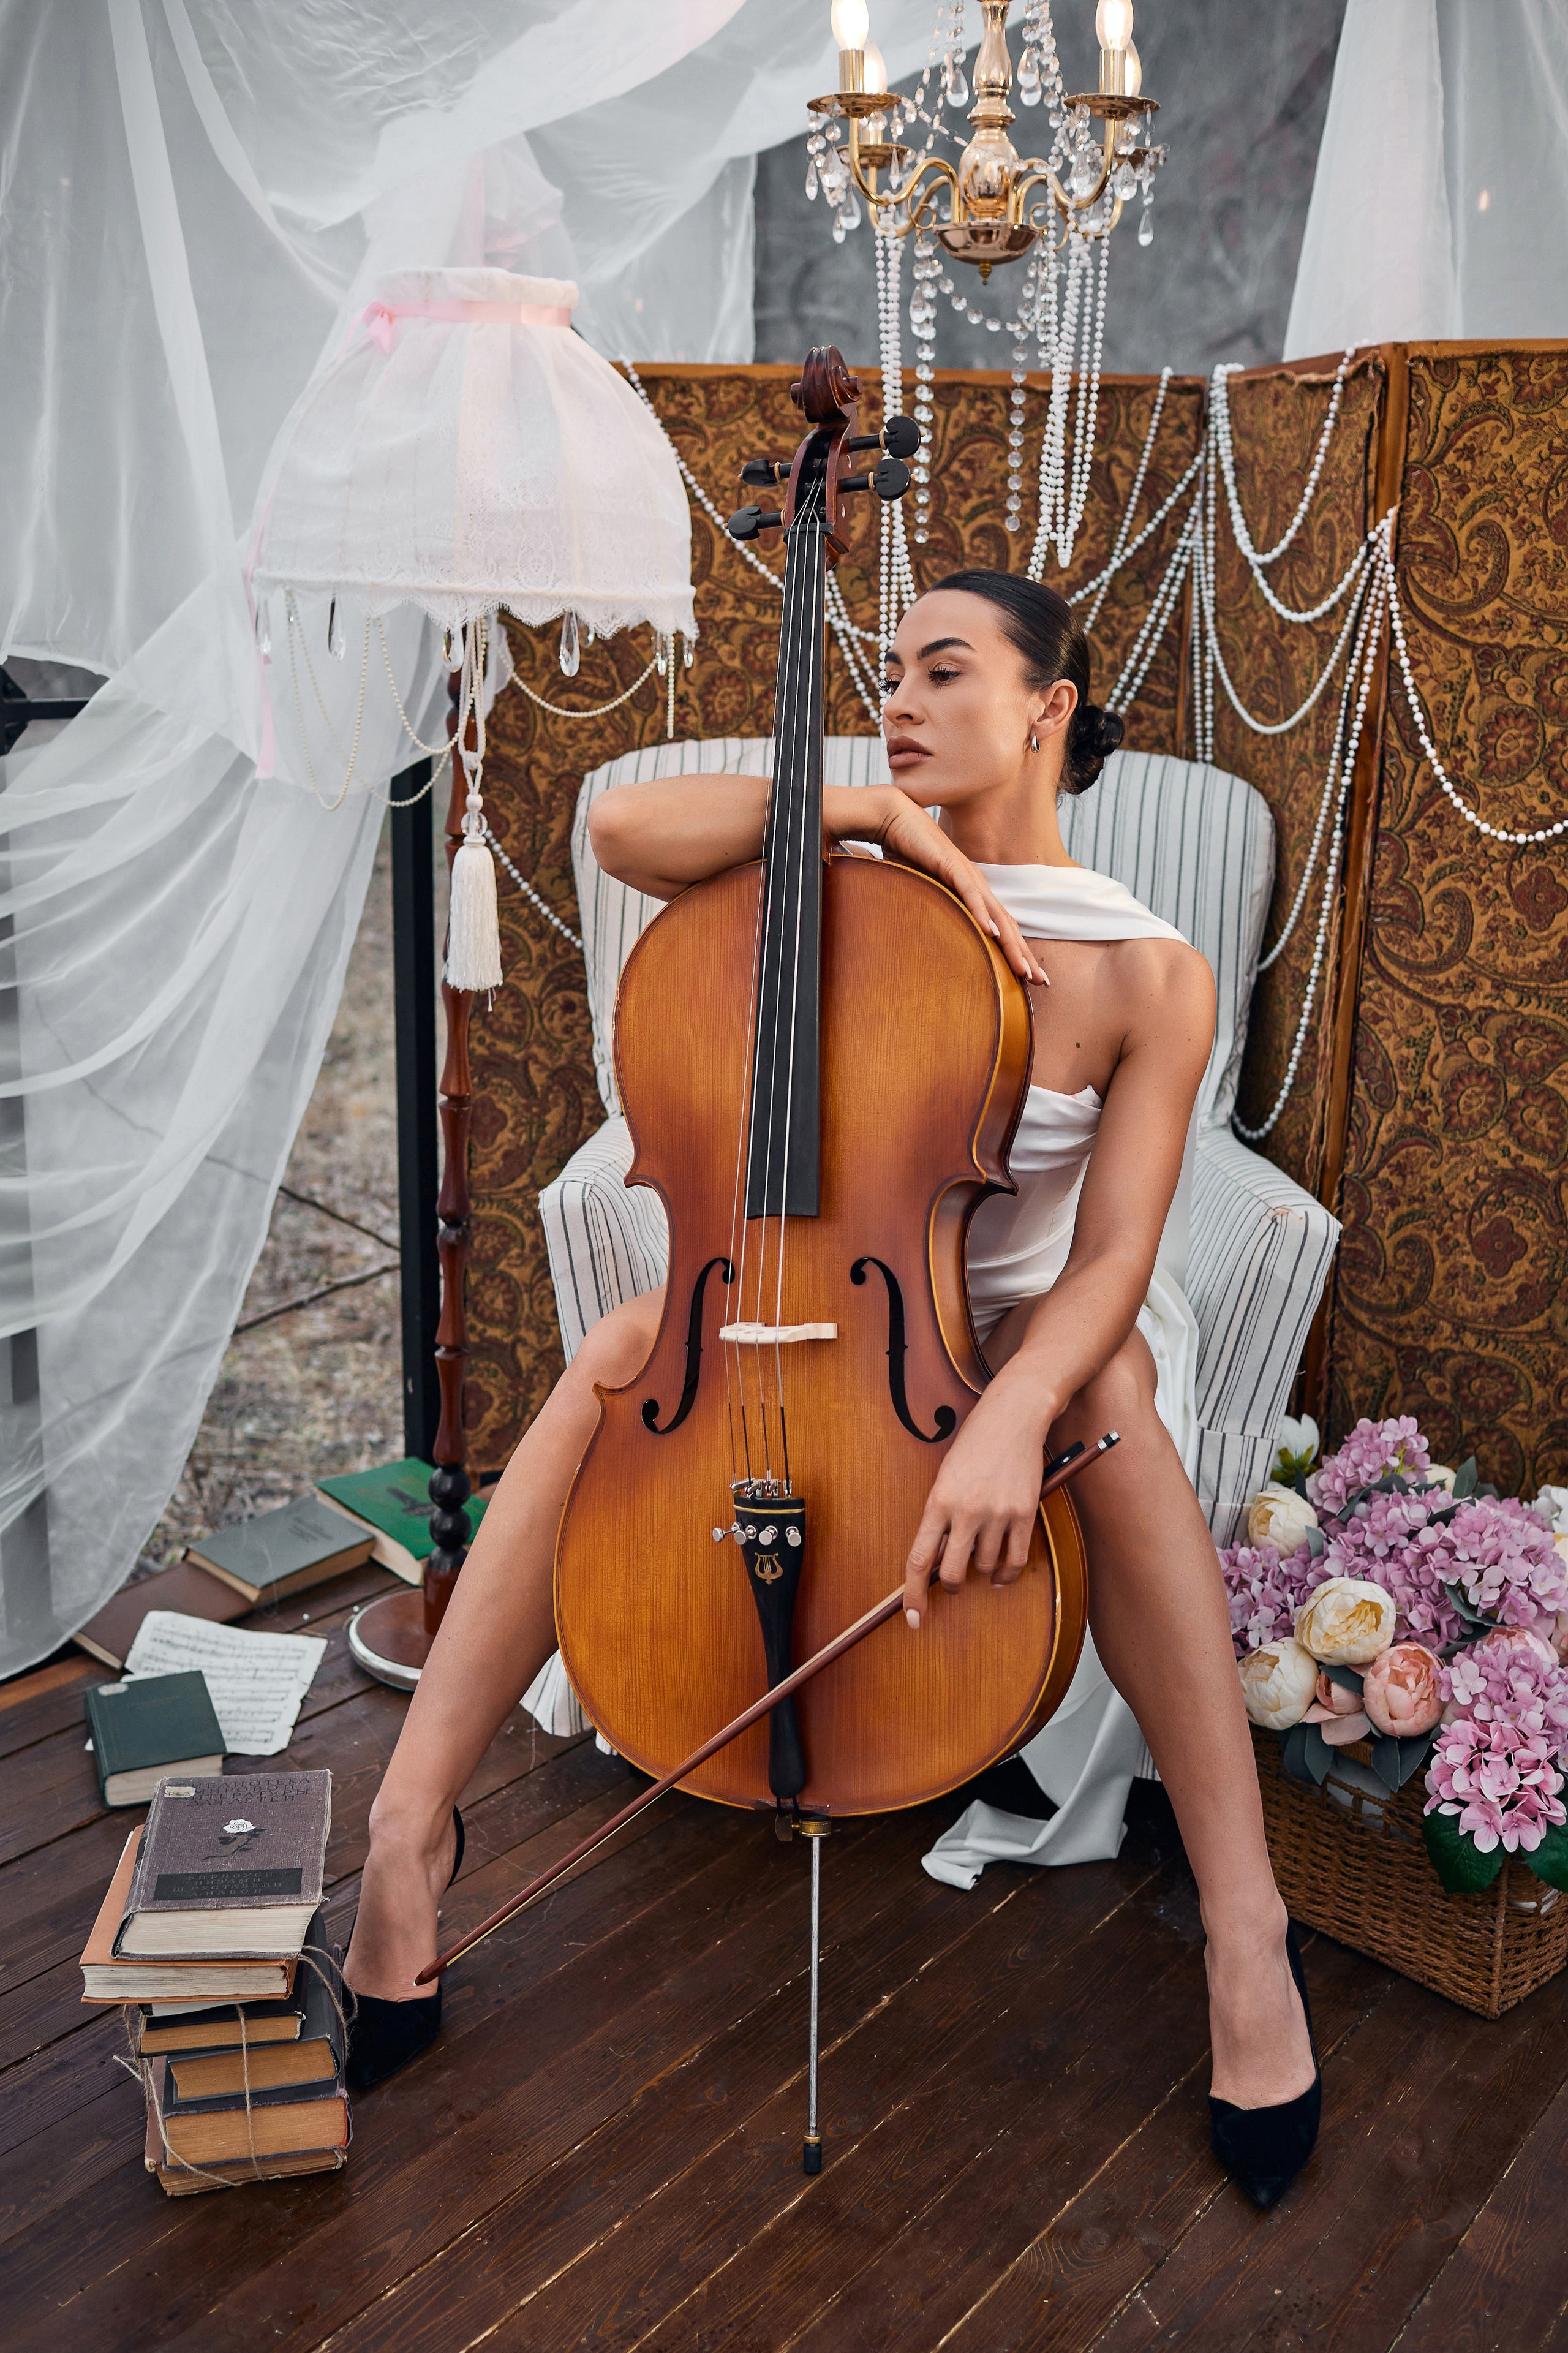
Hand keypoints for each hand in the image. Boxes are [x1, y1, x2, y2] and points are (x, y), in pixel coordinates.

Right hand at [824, 787, 1047, 986]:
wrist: (893, 817)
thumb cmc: (905, 853)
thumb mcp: (922, 891)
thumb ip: (931, 910)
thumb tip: (923, 936)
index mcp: (972, 892)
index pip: (1000, 927)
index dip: (1016, 952)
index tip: (1028, 977)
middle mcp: (976, 885)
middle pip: (1006, 926)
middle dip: (1024, 955)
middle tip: (1042, 982)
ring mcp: (966, 874)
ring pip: (995, 914)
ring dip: (1011, 943)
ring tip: (1024, 968)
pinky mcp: (950, 864)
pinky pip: (969, 893)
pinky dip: (980, 913)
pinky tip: (990, 932)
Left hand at [901, 1369, 1054, 1628]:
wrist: (1014, 1415)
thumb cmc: (975, 1442)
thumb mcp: (945, 1476)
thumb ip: (940, 1516)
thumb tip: (937, 1559)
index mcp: (938, 1500)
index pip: (919, 1559)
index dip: (913, 1594)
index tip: (914, 1616)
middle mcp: (966, 1510)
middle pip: (953, 1573)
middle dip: (950, 1586)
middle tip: (952, 1582)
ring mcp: (997, 1513)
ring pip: (985, 1568)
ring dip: (981, 1570)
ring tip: (981, 1552)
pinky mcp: (1024, 1513)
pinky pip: (1015, 1560)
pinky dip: (1007, 1574)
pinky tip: (1001, 1574)